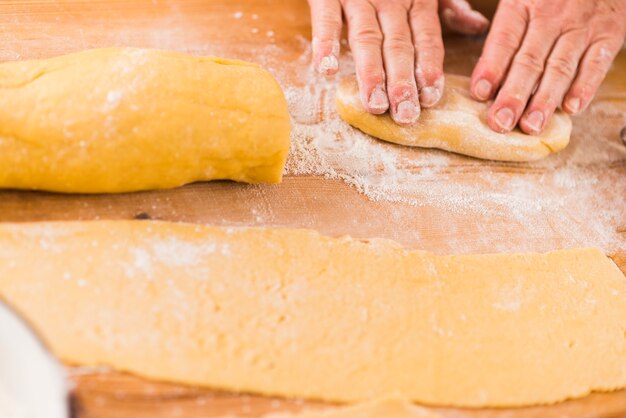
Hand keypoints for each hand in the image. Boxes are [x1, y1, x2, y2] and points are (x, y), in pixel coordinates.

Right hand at [309, 0, 488, 124]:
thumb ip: (448, 6)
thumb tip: (477, 26)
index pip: (426, 37)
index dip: (429, 67)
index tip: (431, 97)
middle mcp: (390, 0)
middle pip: (398, 45)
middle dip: (402, 81)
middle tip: (405, 113)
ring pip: (367, 38)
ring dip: (371, 73)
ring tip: (375, 104)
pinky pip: (327, 19)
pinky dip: (326, 43)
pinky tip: (327, 69)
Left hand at [470, 0, 625, 134]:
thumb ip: (503, 31)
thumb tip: (484, 79)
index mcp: (522, 3)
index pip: (504, 40)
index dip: (491, 68)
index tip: (479, 93)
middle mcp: (551, 16)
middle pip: (528, 60)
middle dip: (513, 95)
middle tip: (501, 121)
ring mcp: (581, 26)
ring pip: (560, 67)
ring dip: (544, 100)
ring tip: (531, 125)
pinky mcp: (608, 33)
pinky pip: (595, 63)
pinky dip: (584, 87)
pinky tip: (571, 108)